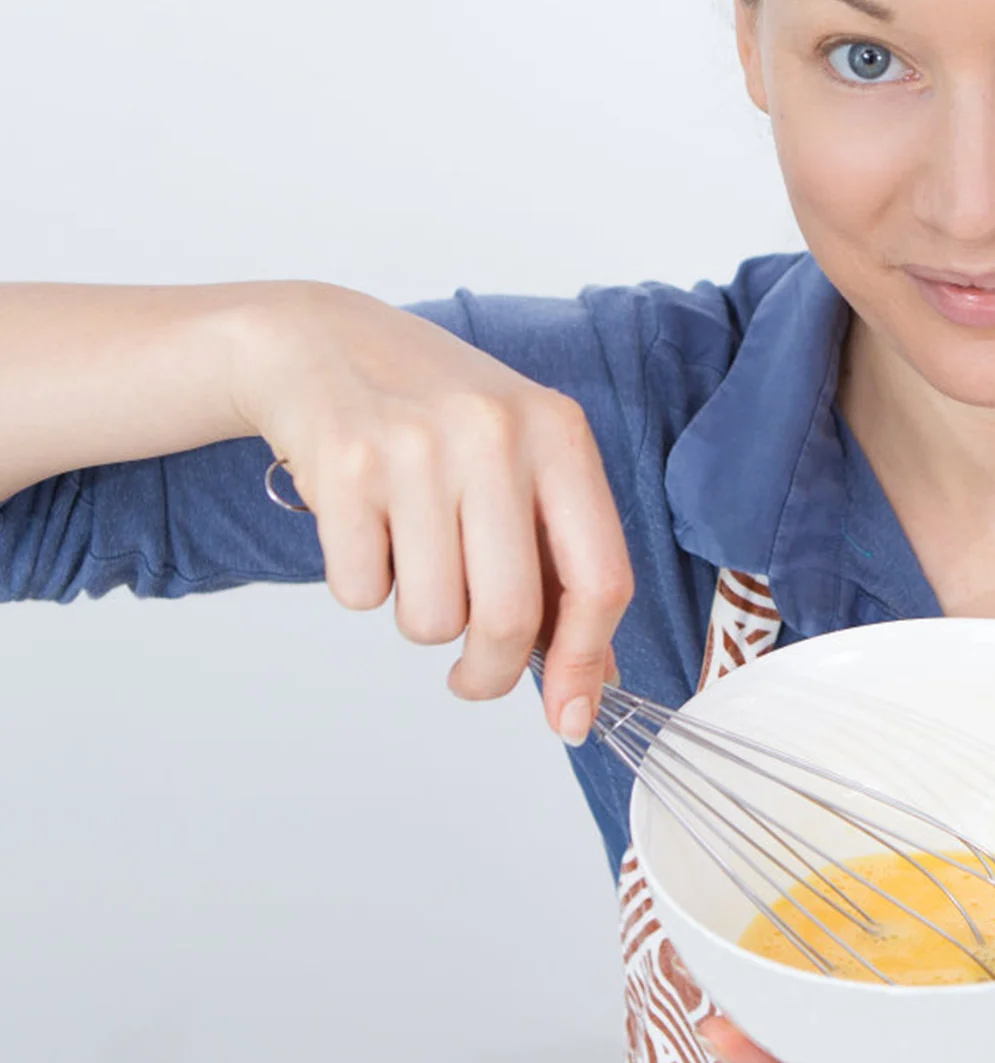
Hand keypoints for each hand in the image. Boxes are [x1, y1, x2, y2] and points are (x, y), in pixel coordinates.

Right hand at [233, 282, 632, 732]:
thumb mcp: (524, 461)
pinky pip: (361, 594)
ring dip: (420, 618)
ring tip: (414, 553)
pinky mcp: (343, 470)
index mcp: (560, 433)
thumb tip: (589, 685)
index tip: (571, 718)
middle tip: (471, 675)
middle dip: (488, 674)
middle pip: (509, 618)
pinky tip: (367, 524)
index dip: (586, 663)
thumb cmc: (441, 418)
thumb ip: (562, 564)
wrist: (325, 345)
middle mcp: (496, 435)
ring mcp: (416, 449)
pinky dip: (364, 583)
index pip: (601, 578)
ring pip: (429, 619)